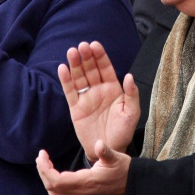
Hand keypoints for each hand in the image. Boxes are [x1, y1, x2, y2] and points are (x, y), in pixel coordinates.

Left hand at [36, 140, 129, 194]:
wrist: (133, 187)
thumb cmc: (125, 171)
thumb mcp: (117, 157)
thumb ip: (106, 151)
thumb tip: (99, 144)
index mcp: (87, 182)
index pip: (56, 180)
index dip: (45, 169)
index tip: (42, 155)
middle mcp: (82, 194)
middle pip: (52, 188)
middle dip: (43, 172)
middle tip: (41, 158)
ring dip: (47, 181)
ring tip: (46, 167)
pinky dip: (54, 189)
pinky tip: (56, 179)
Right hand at [59, 41, 140, 160]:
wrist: (108, 150)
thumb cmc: (123, 132)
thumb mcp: (131, 113)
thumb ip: (132, 94)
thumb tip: (129, 75)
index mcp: (113, 89)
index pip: (106, 68)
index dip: (100, 56)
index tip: (95, 45)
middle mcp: (99, 90)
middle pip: (91, 69)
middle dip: (86, 57)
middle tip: (82, 46)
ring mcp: (86, 98)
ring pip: (79, 78)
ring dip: (75, 65)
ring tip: (71, 52)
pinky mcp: (76, 108)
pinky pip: (70, 92)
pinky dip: (65, 80)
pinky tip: (62, 68)